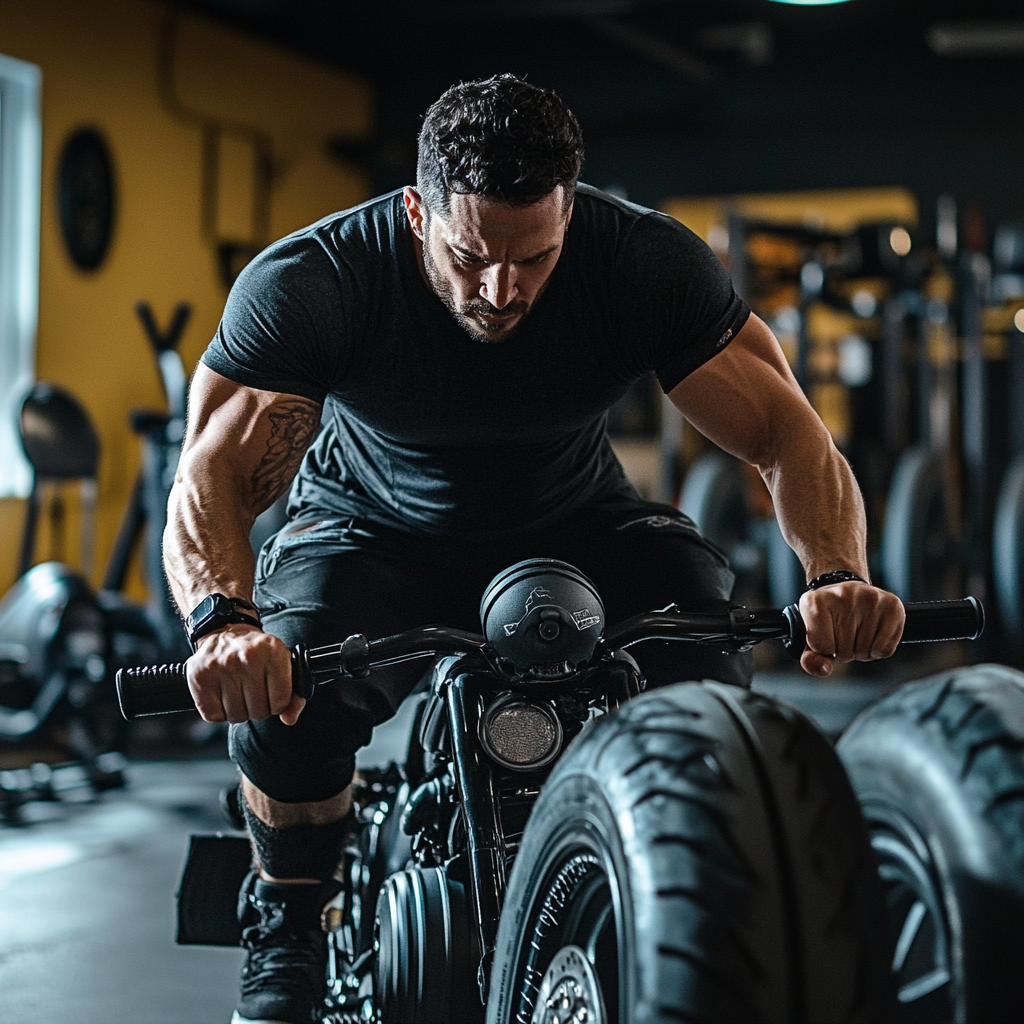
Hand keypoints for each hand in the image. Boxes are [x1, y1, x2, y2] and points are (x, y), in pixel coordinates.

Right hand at [186, 623, 304, 724]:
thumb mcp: (282, 666)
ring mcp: (221, 665)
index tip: (272, 694)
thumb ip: (293, 695)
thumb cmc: (258, 655)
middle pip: (259, 711)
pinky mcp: (199, 676)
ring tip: (238, 693)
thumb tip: (289, 719)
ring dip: (239, 711)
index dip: (277, 704)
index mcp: (273, 651)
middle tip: (253, 693)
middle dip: (258, 709)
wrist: (225, 633)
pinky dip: (219, 712)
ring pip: (237, 715)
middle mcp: (248, 656)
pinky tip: (222, 695)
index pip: (281, 701)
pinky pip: (214, 716)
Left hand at [797, 582, 905, 677]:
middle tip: (844, 635)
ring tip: (858, 634)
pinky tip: (873, 635)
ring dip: (861, 651)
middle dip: (844, 651)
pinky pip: (885, 649)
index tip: (826, 637)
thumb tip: (826, 669)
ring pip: (865, 650)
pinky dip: (879, 651)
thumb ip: (811, 660)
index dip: (825, 650)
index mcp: (814, 600)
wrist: (848, 594)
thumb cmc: (828, 619)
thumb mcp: (810, 638)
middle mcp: (842, 593)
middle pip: (844, 650)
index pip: (820, 646)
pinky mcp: (892, 604)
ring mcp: (869, 597)